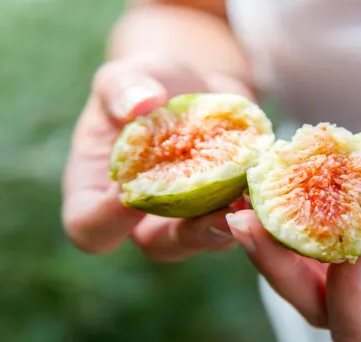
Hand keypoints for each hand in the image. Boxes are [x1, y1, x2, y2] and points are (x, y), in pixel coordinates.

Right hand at [62, 56, 252, 261]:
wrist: (194, 84)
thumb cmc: (147, 84)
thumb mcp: (123, 76)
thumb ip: (121, 88)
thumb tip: (140, 103)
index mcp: (99, 194)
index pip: (90, 226)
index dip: (106, 220)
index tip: (128, 193)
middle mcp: (143, 218)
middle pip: (158, 246)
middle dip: (188, 234)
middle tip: (214, 214)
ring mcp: (187, 218)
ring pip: (207, 239)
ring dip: (231, 225)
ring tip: (250, 201)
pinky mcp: (224, 207)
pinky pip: (241, 220)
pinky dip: (256, 205)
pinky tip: (270, 183)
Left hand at [226, 163, 360, 341]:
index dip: (349, 283)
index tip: (360, 224)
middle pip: (325, 310)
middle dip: (283, 269)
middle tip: (248, 221)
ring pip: (319, 277)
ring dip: (282, 242)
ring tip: (250, 201)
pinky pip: (336, 238)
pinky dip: (310, 215)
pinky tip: (289, 182)